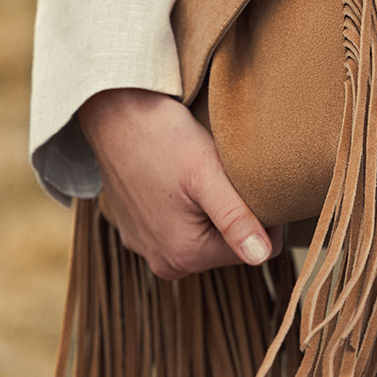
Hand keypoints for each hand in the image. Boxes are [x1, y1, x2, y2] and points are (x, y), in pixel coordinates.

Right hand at [78, 88, 281, 279]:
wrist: (111, 113)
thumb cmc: (161, 137)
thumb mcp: (206, 173)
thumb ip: (236, 218)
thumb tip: (260, 256)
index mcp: (185, 255)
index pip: (260, 248)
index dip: (265, 213)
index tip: (250, 181)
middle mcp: (164, 263)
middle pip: (229, 245)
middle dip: (234, 213)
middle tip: (219, 176)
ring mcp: (147, 249)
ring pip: (206, 236)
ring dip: (210, 209)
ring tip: (196, 177)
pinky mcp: (137, 232)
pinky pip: (179, 227)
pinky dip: (185, 207)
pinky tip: (176, 182)